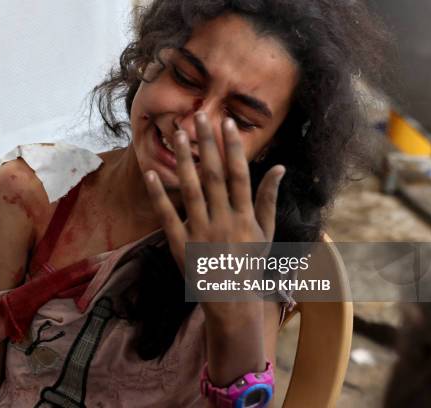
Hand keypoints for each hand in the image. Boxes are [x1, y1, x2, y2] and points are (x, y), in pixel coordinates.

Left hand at [144, 112, 284, 320]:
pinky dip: (159, 196)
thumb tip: (280, 167)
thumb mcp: (266, 232)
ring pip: (191, 191)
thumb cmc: (250, 263)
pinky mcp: (180, 244)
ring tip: (176, 134)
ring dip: (183, 161)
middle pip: (213, 176)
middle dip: (206, 145)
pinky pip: (168, 216)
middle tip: (198, 116)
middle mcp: (224, 221)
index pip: (239, 175)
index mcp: (245, 217)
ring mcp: (201, 233)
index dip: (232, 148)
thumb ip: (268, 199)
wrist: (231, 300)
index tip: (226, 123)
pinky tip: (151, 174)